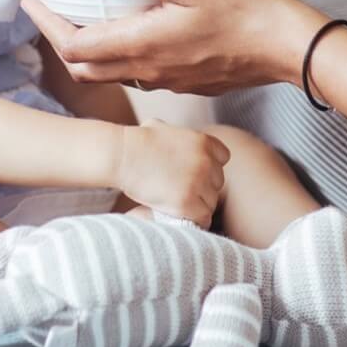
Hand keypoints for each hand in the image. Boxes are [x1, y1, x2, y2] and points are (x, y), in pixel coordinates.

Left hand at [22, 0, 329, 96]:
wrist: (291, 45)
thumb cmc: (248, 7)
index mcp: (142, 45)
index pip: (72, 47)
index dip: (45, 25)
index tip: (32, 1)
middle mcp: (149, 70)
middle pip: (84, 67)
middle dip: (60, 40)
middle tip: (50, 10)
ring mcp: (168, 80)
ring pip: (111, 73)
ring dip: (89, 49)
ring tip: (84, 17)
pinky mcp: (187, 81)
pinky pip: (140, 73)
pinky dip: (119, 54)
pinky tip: (131, 30)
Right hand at [116, 122, 231, 226]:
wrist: (122, 155)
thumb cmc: (137, 140)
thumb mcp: (165, 127)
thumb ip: (179, 134)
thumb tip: (174, 135)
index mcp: (204, 141)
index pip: (223, 159)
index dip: (209, 167)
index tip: (195, 173)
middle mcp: (206, 162)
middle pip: (217, 182)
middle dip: (203, 187)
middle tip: (184, 191)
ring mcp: (198, 182)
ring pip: (211, 202)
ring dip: (199, 205)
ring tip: (180, 204)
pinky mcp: (187, 202)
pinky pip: (203, 217)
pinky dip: (195, 219)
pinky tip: (183, 216)